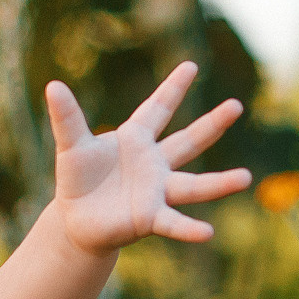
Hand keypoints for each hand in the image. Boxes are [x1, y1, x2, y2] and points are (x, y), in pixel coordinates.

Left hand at [43, 62, 250, 254]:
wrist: (76, 220)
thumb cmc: (78, 179)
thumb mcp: (71, 146)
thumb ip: (67, 118)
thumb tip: (53, 86)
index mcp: (135, 140)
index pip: (157, 109)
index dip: (172, 89)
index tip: (191, 66)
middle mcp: (153, 164)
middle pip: (188, 141)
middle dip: (211, 125)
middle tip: (237, 106)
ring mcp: (156, 191)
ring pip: (192, 185)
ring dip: (218, 183)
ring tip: (245, 177)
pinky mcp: (149, 217)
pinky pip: (173, 222)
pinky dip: (189, 228)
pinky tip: (207, 233)